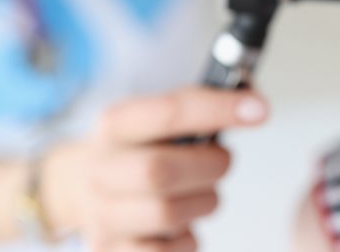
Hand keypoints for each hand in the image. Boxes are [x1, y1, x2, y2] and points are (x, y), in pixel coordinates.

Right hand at [41, 87, 268, 250]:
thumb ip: (205, 106)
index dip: (219, 109)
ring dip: (203, 202)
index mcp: (117, 124)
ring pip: (168, 214)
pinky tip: (182, 223)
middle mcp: (101, 168)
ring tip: (200, 192)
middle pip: (160, 171)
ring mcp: (102, 215)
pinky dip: (188, 238)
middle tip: (221, 161)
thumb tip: (255, 102)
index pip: (170, 112)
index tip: (260, 110)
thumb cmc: (141, 148)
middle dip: (209, 166)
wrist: (80, 187)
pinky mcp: (113, 251)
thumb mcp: (158, 118)